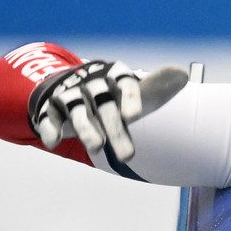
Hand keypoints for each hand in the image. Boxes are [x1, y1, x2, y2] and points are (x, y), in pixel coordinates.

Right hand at [30, 60, 187, 162]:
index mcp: (115, 75)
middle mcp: (91, 83)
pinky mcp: (52, 109)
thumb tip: (181, 74)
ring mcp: (70, 95)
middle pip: (103, 103)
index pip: (124, 82)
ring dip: (86, 129)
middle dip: (114, 129)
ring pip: (77, 110)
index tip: (134, 116)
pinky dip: (49, 128)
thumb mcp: (140, 90)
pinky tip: (53, 142)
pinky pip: (48, 116)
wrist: (77, 87)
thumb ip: (158, 85)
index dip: (129, 97)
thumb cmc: (118, 93)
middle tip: (128, 157)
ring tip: (97, 148)